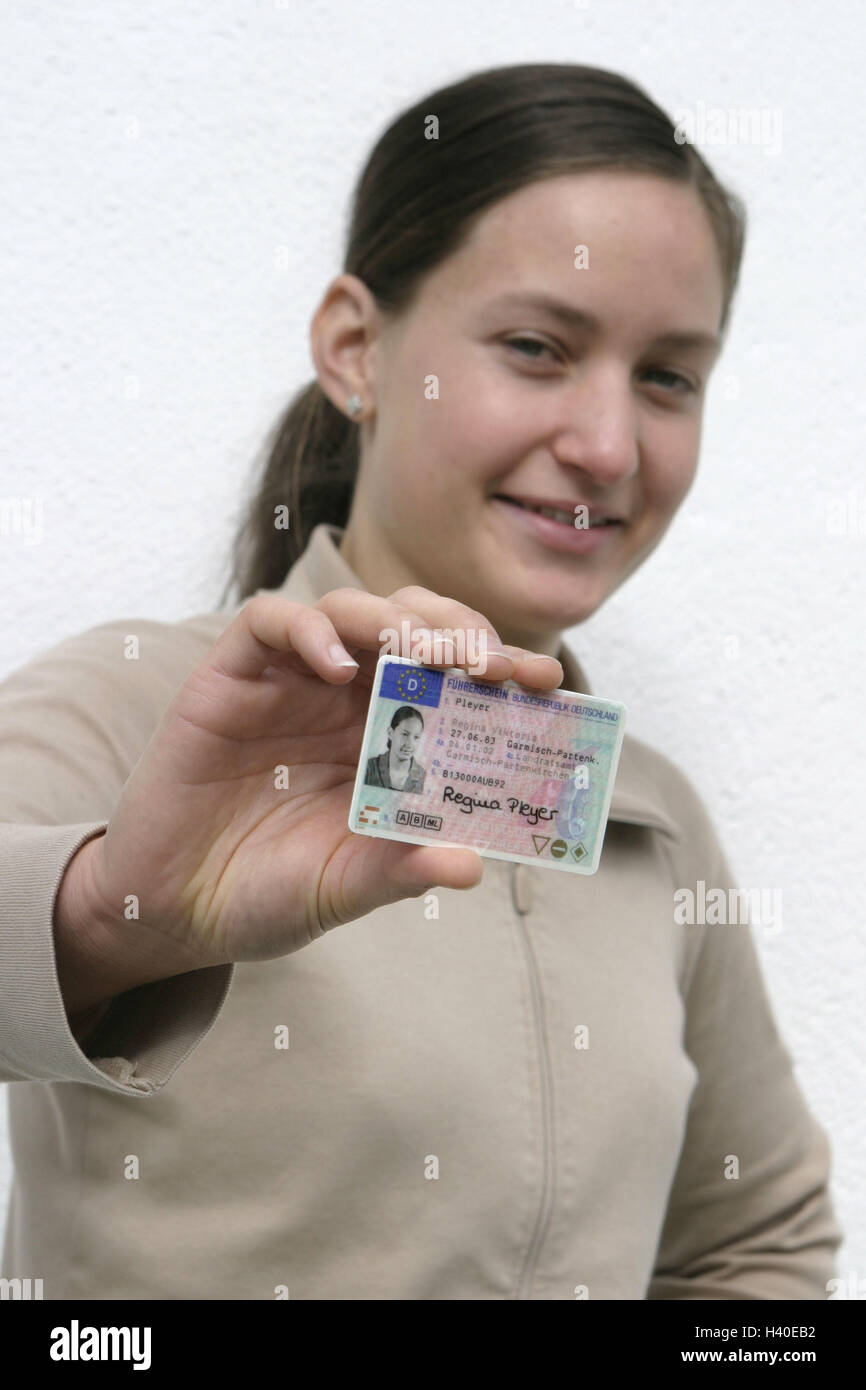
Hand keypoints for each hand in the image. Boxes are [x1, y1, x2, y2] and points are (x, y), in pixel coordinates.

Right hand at [83, 586, 563, 970]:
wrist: (170, 910)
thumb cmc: (266, 891)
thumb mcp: (345, 887)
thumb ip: (400, 871)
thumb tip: (471, 866)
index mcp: (390, 738)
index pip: (456, 681)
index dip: (502, 670)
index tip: (546, 682)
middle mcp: (347, 699)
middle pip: (415, 626)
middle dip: (461, 633)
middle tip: (492, 664)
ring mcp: (290, 681)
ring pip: (351, 609)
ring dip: (395, 620)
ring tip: (424, 654)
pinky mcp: (230, 678)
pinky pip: (268, 622)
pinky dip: (306, 630)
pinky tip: (335, 667)